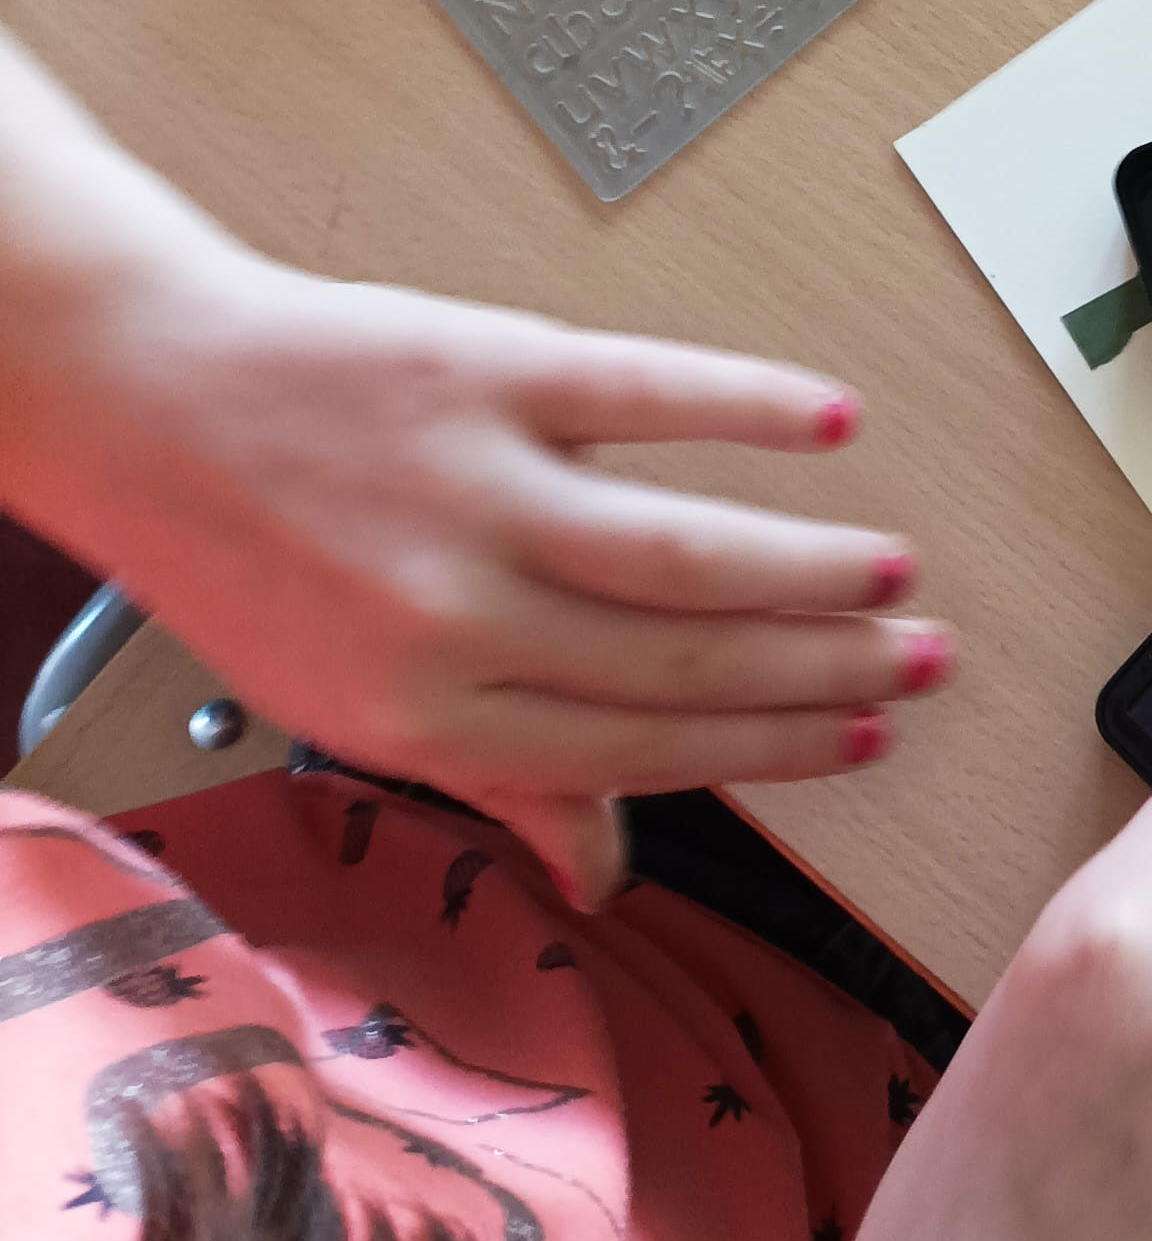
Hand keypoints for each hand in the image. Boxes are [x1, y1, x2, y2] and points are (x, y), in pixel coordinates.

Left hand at [0, 35, 944, 910]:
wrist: (137, 397)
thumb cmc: (237, 548)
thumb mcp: (346, 701)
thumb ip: (495, 778)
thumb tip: (601, 870)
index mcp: (422, 714)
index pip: (640, 748)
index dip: (769, 749)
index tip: (862, 742)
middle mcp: (453, 615)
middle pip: (683, 658)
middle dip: (827, 670)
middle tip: (925, 664)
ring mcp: (473, 489)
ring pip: (683, 552)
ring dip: (809, 569)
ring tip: (894, 576)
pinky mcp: (487, 370)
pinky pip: (644, 394)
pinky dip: (747, 407)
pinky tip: (828, 420)